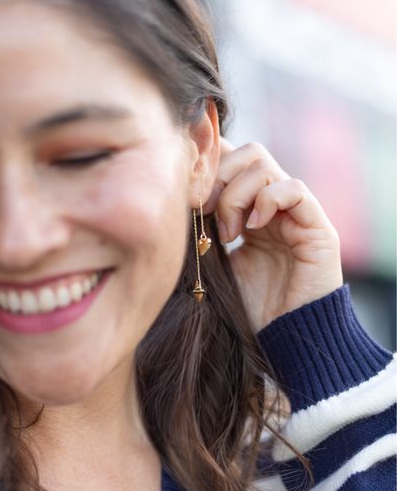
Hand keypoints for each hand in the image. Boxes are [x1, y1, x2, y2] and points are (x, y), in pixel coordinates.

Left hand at [204, 139, 343, 333]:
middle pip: (248, 153)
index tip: (185, 192)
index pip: (232, 159)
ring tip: (229, 233)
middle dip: (218, 177)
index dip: (208, 163)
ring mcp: (297, 212)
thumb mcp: (215, 262)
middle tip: (203, 212)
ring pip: (264, 166)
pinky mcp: (317, 227)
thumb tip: (173, 196)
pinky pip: (294, 190)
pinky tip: (252, 229)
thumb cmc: (248, 307)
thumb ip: (203, 228)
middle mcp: (275, 204)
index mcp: (251, 209)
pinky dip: (268, 201)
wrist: (283, 338)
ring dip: (236, 195)